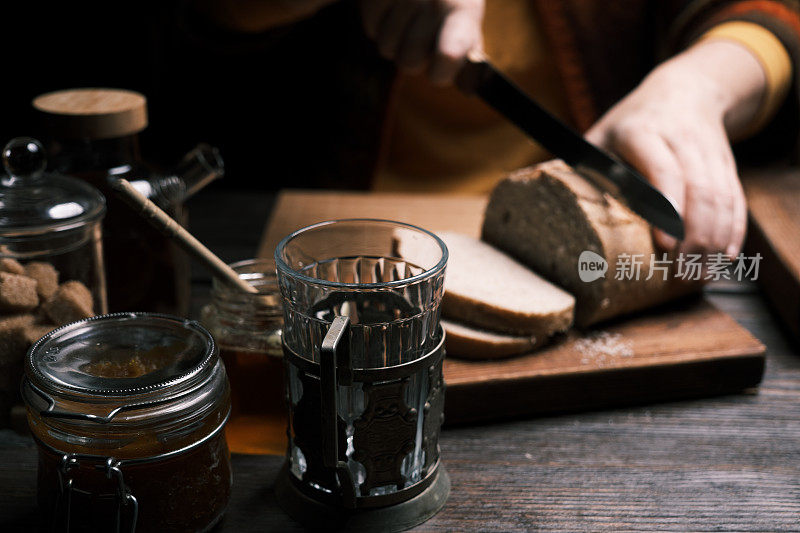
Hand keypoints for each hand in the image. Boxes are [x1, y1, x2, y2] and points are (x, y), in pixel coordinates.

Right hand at [361, 0, 484, 84]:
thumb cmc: (448, 0)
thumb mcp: (466, 18)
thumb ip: (467, 53)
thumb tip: (469, 89)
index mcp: (463, 9)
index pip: (449, 54)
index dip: (441, 73)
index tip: (438, 73)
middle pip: (409, 62)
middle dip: (413, 58)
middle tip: (421, 39)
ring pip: (387, 48)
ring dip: (395, 42)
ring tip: (407, 22)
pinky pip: (372, 29)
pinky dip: (379, 25)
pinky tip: (392, 10)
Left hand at [586, 40, 765, 258]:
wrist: (684, 91)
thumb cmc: (630, 123)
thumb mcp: (601, 134)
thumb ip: (584, 167)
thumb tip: (551, 204)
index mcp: (644, 132)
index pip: (664, 170)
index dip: (668, 208)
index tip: (665, 243)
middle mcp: (681, 139)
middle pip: (699, 190)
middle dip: (695, 235)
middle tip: (682, 271)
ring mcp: (709, 151)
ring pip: (721, 197)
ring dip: (715, 238)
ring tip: (700, 272)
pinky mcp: (727, 163)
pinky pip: (735, 198)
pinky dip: (733, 229)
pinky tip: (726, 255)